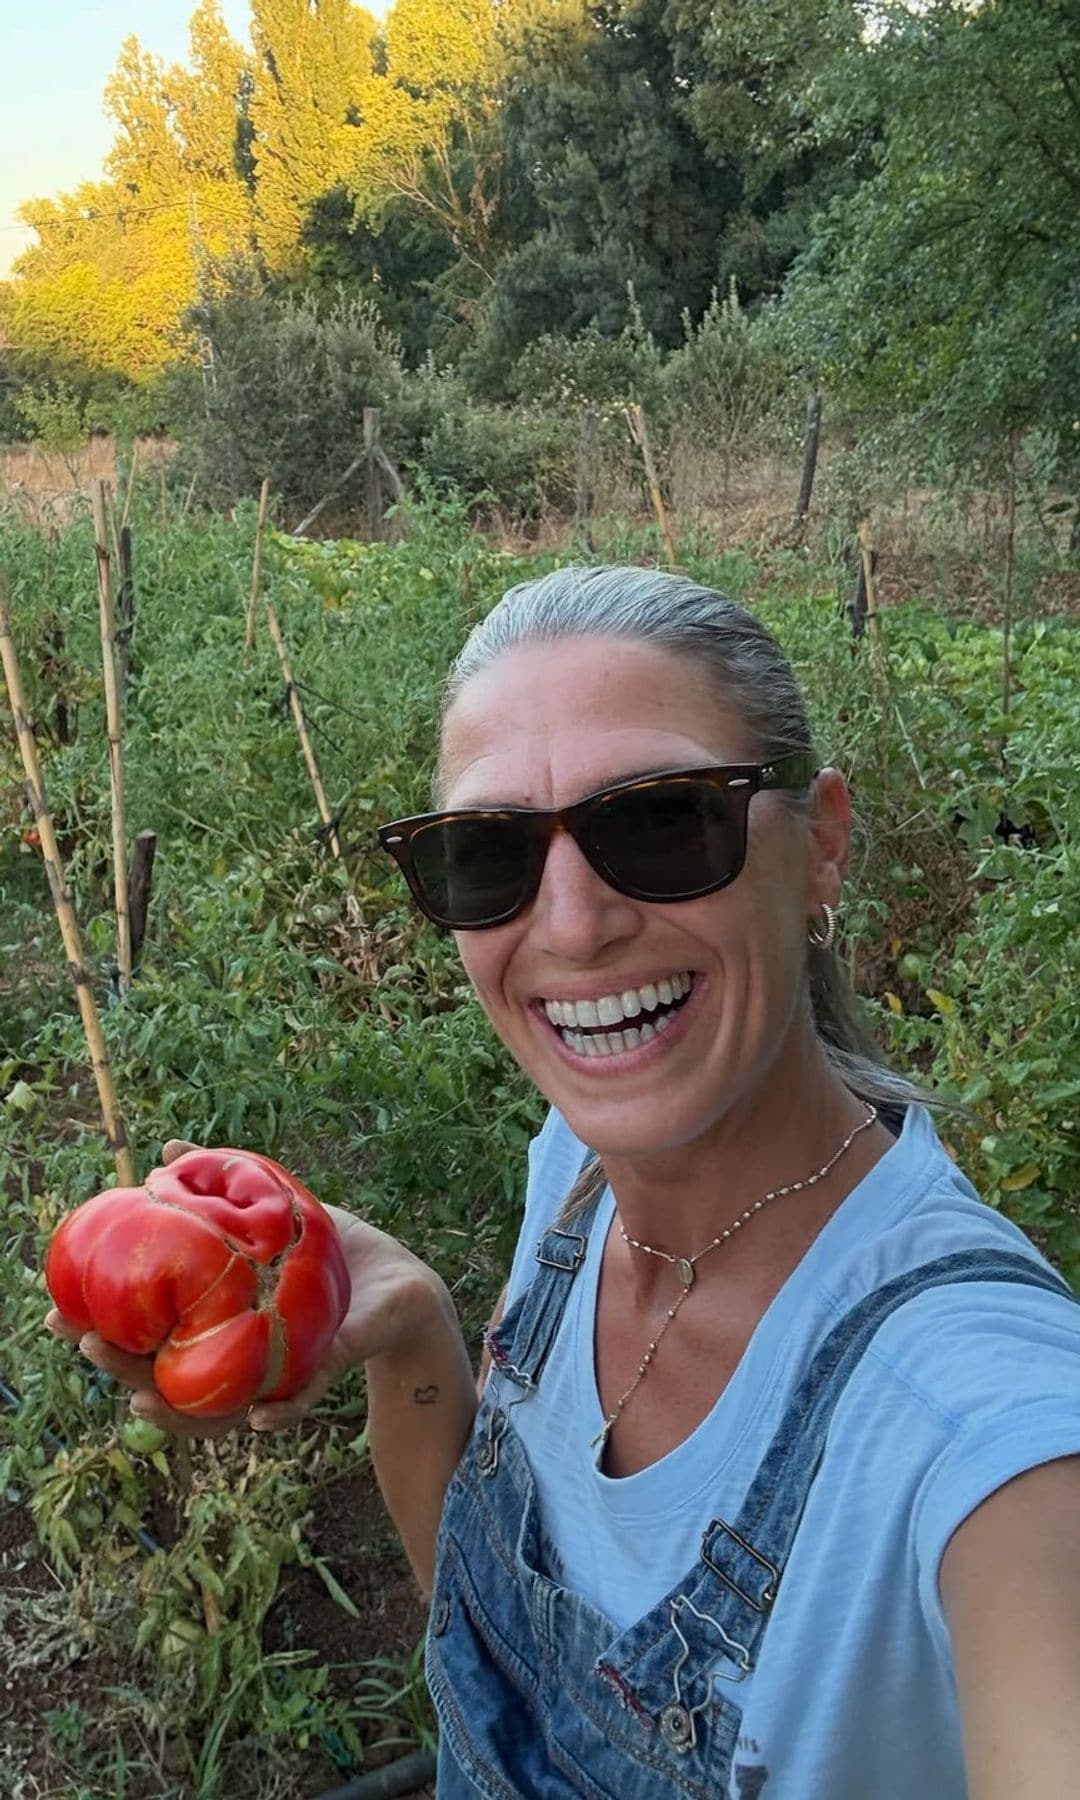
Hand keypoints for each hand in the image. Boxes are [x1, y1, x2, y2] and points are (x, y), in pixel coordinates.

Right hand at [45, 1139, 450, 1438]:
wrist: (398, 1282)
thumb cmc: (326, 1253)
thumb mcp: (272, 1209)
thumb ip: (221, 1186)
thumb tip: (167, 1148)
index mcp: (215, 1326)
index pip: (145, 1339)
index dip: (98, 1333)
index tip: (59, 1315)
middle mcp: (235, 1362)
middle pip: (162, 1379)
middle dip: (118, 1368)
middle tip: (86, 1343)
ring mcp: (274, 1375)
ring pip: (218, 1409)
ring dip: (178, 1410)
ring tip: (143, 1398)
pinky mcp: (324, 1373)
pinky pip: (298, 1402)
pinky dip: (280, 1411)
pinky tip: (259, 1416)